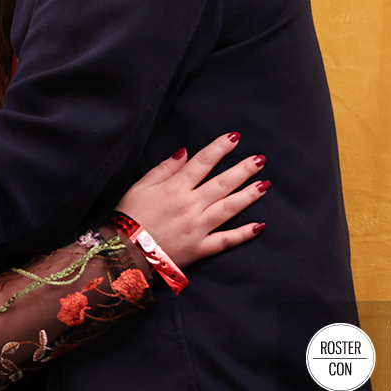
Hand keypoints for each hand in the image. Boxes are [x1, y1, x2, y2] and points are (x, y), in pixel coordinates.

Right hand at [114, 133, 267, 267]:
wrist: (125, 252)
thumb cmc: (130, 216)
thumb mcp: (141, 186)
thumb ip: (164, 168)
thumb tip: (184, 152)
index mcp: (175, 187)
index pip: (203, 162)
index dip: (220, 148)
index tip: (235, 137)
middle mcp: (191, 205)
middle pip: (223, 183)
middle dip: (244, 169)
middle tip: (261, 159)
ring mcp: (198, 227)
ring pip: (229, 208)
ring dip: (249, 195)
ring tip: (265, 184)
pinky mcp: (200, 248)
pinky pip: (225, 240)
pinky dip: (243, 234)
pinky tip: (259, 225)